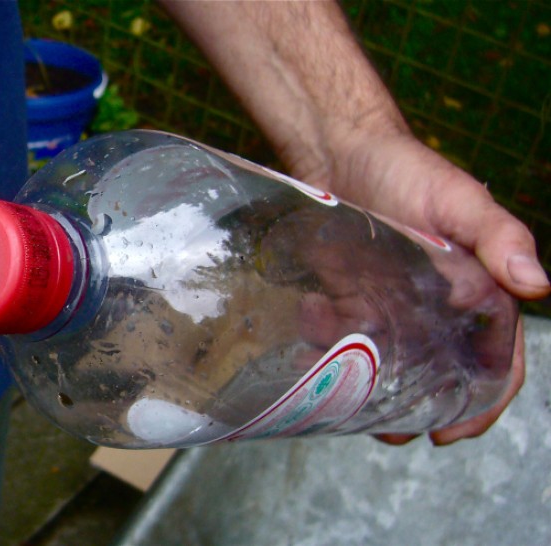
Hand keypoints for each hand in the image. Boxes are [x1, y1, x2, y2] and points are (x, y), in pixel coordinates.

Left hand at [299, 125, 547, 444]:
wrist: (342, 150)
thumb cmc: (407, 170)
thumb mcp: (457, 199)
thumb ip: (497, 237)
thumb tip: (539, 286)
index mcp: (477, 293)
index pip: (494, 363)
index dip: (482, 404)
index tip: (450, 434)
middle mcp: (436, 308)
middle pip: (437, 377)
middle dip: (414, 409)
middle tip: (386, 427)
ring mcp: (391, 305)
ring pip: (386, 364)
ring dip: (362, 382)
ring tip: (336, 382)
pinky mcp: (351, 296)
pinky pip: (342, 335)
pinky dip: (326, 340)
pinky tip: (311, 318)